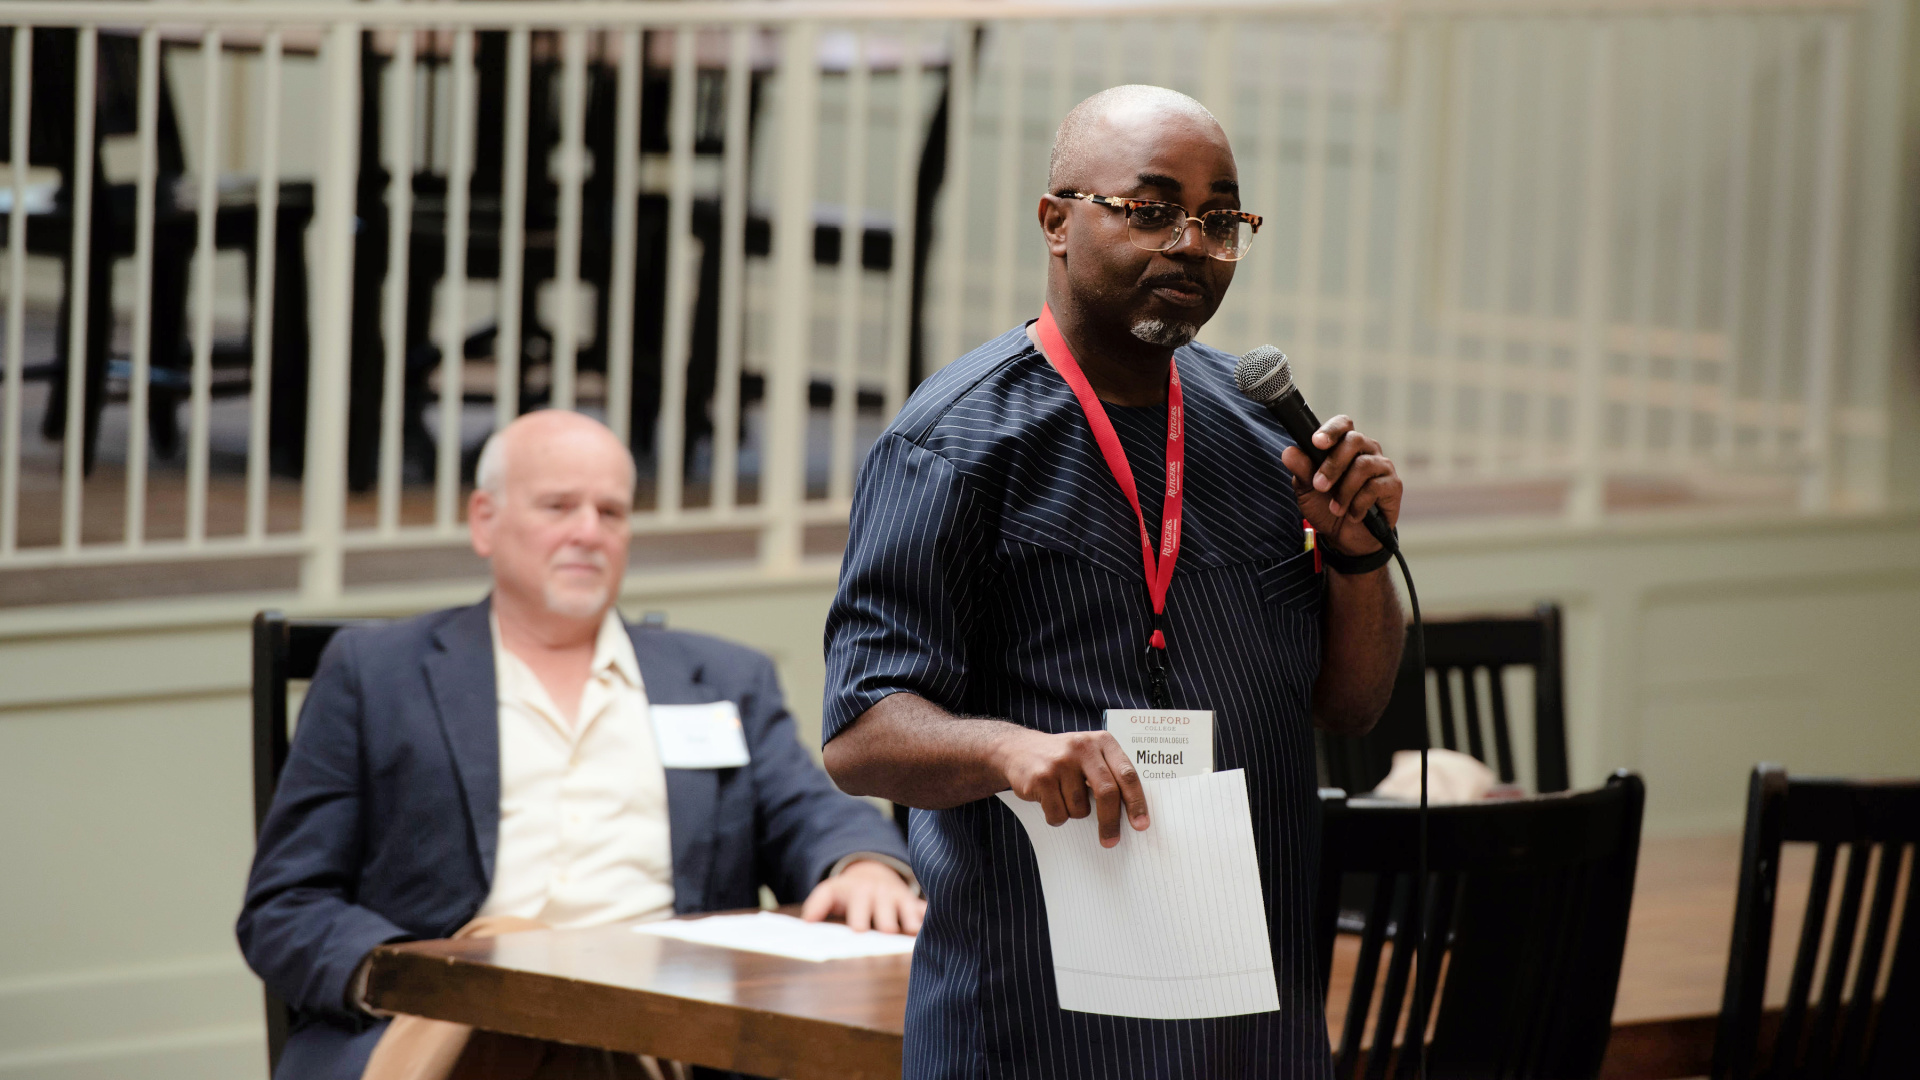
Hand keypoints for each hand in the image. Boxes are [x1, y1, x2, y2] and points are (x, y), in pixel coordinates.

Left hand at [800, 859, 925, 934]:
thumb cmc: (849, 892)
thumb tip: (806, 922)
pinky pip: (924, 908)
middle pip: (885, 908)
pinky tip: (935, 924)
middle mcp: (881, 894)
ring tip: (913, 931)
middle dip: (886, 919)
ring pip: (907, 908)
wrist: (873, 873)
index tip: (859, 929)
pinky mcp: (914, 903)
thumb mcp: (831, 891)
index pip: (859, 905)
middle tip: (888, 931)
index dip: (859, 916)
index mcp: (859, 892)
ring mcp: (900, 897)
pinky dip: (929, 916)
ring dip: (911, 919)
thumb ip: (817, 903)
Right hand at [992, 728, 1148, 847]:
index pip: (1127, 774)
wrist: (1017, 749)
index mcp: (1102, 741)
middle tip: (1111, 841)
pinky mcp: (1041, 777)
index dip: (1136, 802)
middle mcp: (1083, 747)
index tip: (1141, 825)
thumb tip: (1130, 816)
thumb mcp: (1089, 756)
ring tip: (1063, 798)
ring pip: (1080, 808)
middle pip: (1107, 792)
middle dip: (1110, 822)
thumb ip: (1109, 774)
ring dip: (1074, 813)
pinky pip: (1057, 813)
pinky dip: (1056, 816)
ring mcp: (1060, 762)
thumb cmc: (1062, 759)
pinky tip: (1049, 800)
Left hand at [1279, 415, 1401, 558]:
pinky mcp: (1393, 486)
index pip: (1343, 424)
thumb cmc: (1326, 507)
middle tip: (1319, 486)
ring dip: (1345, 490)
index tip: (1317, 442)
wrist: (1345, 538)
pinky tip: (1353, 515)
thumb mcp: (1307, 491)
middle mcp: (1366, 450)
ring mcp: (1382, 466)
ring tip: (1336, 508)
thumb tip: (1289, 452)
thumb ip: (1301, 470)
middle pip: (1354, 440)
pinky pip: (1376, 487)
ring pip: (1364, 465)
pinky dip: (1359, 504)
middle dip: (1333, 465)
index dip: (1331, 430)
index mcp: (1344, 445)